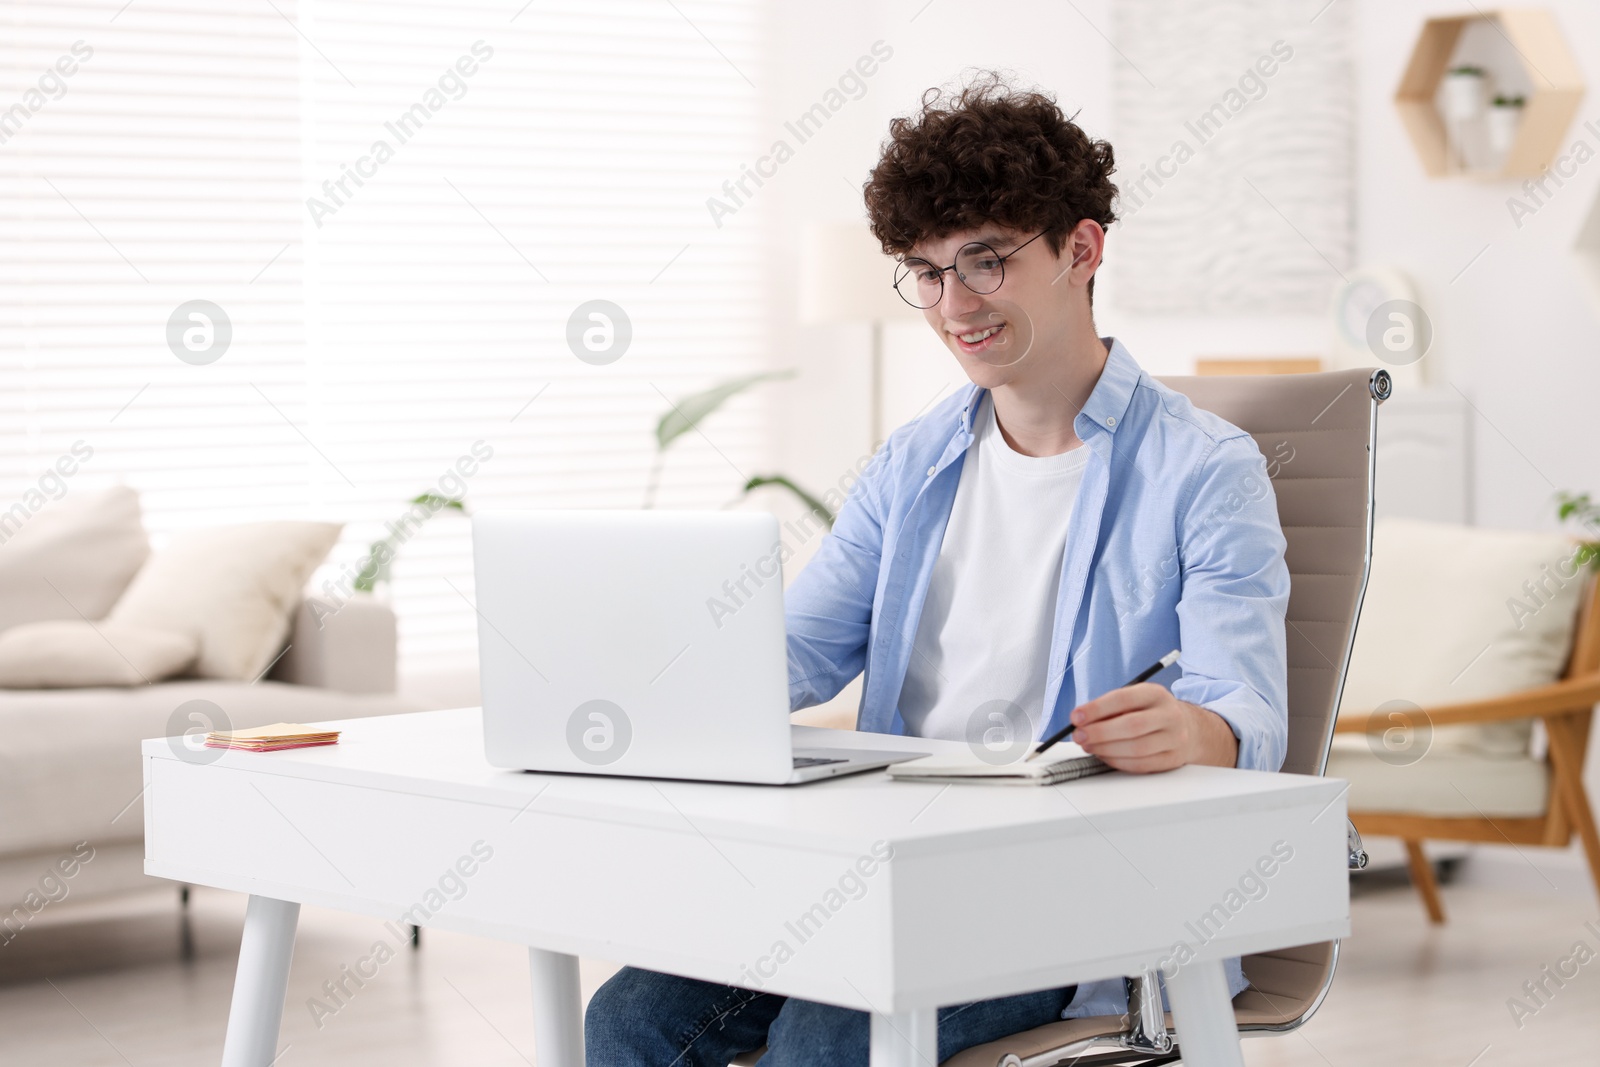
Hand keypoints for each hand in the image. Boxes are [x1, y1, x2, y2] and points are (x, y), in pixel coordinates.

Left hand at [1068, 684, 1238, 772]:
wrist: (1187, 727)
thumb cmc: (1150, 712)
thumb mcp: (1135, 699)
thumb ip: (1110, 708)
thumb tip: (1080, 721)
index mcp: (1156, 694)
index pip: (1123, 699)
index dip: (1097, 709)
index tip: (1076, 717)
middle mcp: (1169, 715)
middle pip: (1131, 726)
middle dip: (1099, 732)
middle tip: (1078, 736)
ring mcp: (1174, 738)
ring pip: (1136, 748)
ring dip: (1105, 749)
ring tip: (1088, 746)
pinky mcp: (1172, 759)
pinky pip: (1141, 765)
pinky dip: (1117, 762)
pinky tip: (1104, 756)